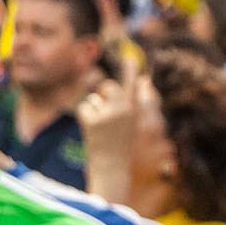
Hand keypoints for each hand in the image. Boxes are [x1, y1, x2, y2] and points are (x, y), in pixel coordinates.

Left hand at [77, 72, 140, 204]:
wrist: (112, 167)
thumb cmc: (121, 145)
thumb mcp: (131, 122)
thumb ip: (133, 101)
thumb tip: (140, 81)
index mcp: (135, 110)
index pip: (132, 84)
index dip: (130, 70)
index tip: (128, 57)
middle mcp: (123, 109)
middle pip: (108, 87)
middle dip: (104, 93)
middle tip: (105, 111)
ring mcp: (108, 114)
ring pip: (95, 98)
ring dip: (95, 108)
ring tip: (102, 128)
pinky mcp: (93, 120)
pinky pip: (85, 107)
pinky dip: (86, 117)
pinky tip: (92, 132)